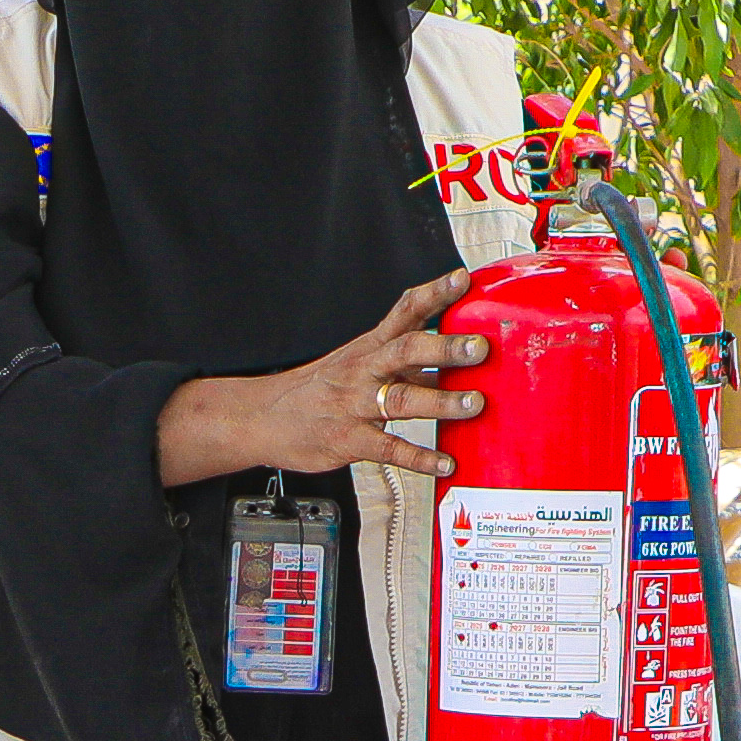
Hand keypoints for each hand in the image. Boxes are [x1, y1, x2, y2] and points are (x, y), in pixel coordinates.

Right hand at [158, 267, 486, 486]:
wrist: (262, 418)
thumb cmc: (321, 390)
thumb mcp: (359, 362)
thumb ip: (406, 360)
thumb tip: (457, 355)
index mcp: (369, 347)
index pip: (404, 311)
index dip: (433, 293)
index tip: (461, 278)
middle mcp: (364, 370)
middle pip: (406, 351)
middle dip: (445, 348)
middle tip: (479, 348)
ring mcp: (355, 406)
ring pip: (401, 399)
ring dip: (440, 401)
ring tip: (474, 404)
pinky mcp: (349, 440)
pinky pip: (388, 448)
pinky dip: (419, 458)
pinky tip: (445, 462)